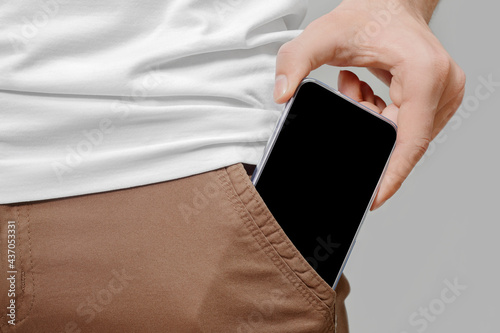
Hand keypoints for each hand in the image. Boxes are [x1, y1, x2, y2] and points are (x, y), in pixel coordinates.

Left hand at [273, 0, 465, 209]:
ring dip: (373, 120)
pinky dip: (381, 115)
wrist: (389, 1)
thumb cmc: (366, 14)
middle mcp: (443, 87)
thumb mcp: (322, 35)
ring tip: (358, 87)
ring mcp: (444, 94)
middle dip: (368, 132)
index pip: (409, 141)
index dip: (390, 176)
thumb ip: (295, 61)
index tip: (373, 199)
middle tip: (351, 95)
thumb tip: (282, 94)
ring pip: (403, 134)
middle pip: (402, 139)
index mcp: (424, 75)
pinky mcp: (438, 98)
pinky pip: (406, 126)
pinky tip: (367, 89)